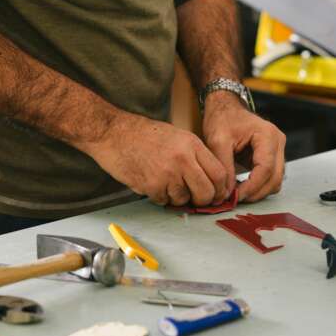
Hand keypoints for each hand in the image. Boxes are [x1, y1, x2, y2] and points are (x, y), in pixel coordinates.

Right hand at [83, 113, 227, 206]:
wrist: (113, 133)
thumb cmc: (144, 135)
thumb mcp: (177, 137)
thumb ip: (195, 156)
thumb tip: (211, 180)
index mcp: (192, 144)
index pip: (219, 173)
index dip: (221, 189)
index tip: (218, 194)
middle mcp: (182, 159)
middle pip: (207, 192)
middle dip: (204, 200)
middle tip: (198, 199)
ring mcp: (167, 173)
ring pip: (185, 200)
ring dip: (178, 198)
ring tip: (166, 183)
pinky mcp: (151, 186)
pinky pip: (164, 202)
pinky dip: (160, 197)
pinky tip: (153, 182)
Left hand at [202, 92, 285, 202]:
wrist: (225, 108)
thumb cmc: (222, 119)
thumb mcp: (218, 140)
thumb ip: (223, 166)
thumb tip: (227, 192)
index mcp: (267, 135)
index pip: (266, 168)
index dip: (252, 186)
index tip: (235, 196)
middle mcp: (278, 142)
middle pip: (275, 178)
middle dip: (256, 192)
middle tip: (235, 199)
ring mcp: (278, 149)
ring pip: (276, 181)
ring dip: (258, 191)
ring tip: (237, 194)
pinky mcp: (273, 156)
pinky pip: (271, 177)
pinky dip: (259, 186)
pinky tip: (242, 187)